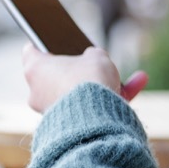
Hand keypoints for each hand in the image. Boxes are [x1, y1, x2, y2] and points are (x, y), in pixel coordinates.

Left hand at [22, 44, 148, 112]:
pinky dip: (109, 101)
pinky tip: (136, 89)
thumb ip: (93, 56)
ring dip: (103, 86)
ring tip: (134, 79)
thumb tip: (93, 61)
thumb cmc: (88, 80)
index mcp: (35, 68)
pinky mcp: (66, 126)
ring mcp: (50, 111)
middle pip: (58, 74)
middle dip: (81, 70)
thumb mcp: (97, 57)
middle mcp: (37, 91)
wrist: (94, 119)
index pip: (33, 51)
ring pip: (78, 94)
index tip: (57, 41)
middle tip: (97, 63)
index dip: (45, 43)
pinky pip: (88, 109)